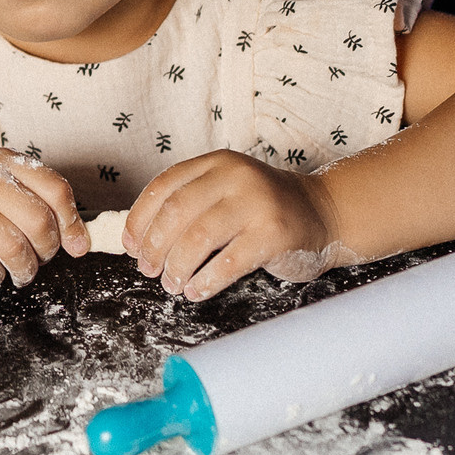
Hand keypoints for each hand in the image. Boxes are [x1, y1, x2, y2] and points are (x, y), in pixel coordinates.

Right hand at [0, 150, 88, 286]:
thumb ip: (38, 205)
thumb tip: (81, 244)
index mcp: (3, 161)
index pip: (55, 189)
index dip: (72, 223)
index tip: (76, 246)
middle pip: (38, 222)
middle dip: (46, 251)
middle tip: (37, 259)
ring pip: (14, 248)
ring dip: (23, 269)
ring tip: (17, 271)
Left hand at [124, 150, 343, 300]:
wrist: (324, 213)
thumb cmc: (264, 209)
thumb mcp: (225, 193)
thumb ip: (189, 205)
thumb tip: (139, 241)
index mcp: (216, 164)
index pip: (163, 187)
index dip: (139, 220)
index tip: (131, 246)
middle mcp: (235, 177)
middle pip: (176, 213)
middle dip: (154, 247)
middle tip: (149, 270)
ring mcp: (256, 204)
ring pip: (198, 238)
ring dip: (177, 267)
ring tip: (172, 284)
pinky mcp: (274, 234)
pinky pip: (229, 262)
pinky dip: (205, 281)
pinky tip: (196, 291)